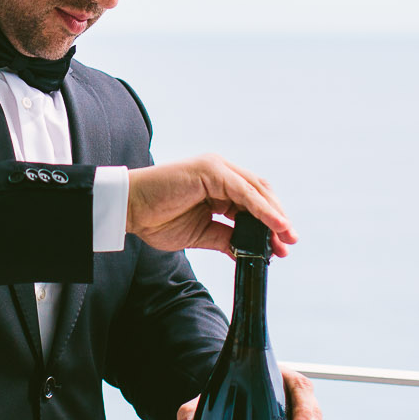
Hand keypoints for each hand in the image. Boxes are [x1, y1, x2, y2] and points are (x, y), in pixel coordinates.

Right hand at [126, 154, 296, 257]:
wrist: (129, 210)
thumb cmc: (156, 219)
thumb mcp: (201, 233)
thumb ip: (226, 238)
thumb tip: (249, 251)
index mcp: (216, 185)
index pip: (253, 201)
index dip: (269, 222)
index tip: (281, 246)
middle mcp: (219, 173)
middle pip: (260, 193)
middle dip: (277, 219)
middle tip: (289, 243)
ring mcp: (215, 168)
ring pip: (256, 190)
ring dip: (274, 215)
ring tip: (286, 236)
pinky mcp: (210, 170)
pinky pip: (244, 191)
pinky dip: (262, 208)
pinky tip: (274, 224)